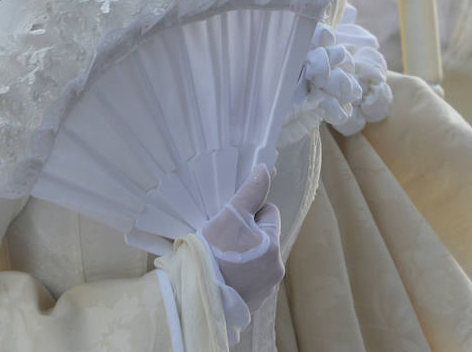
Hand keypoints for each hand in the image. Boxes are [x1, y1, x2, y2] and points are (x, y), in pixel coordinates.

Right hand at [199, 165, 283, 336]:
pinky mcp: (253, 302)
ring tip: (219, 259)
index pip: (269, 213)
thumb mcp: (229, 217)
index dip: (250, 212)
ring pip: (255, 258)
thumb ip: (249, 193)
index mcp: (273, 245)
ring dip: (243, 256)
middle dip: (246, 235)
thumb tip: (264, 170)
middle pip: (263, 237)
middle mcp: (276, 268)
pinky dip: (238, 275)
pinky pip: (248, 279)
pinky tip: (221, 275)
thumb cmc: (213, 254)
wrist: (196, 297)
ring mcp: (265, 288)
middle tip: (222, 239)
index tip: (231, 220)